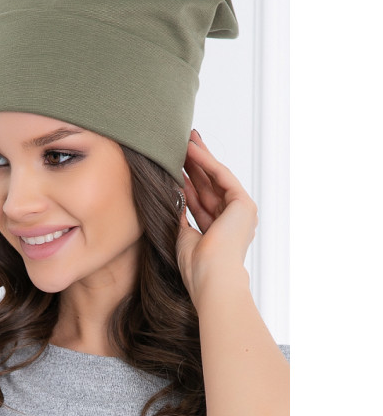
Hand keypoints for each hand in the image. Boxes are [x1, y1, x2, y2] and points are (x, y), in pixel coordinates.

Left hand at [176, 130, 257, 305]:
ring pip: (215, 178)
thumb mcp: (182, 235)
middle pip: (209, 186)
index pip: (201, 201)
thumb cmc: (195, 265)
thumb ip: (180, 215)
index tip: (175, 166)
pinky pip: (221, 176)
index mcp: (219, 231)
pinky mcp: (243, 203)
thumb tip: (171, 195)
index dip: (188, 182)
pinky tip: (192, 149)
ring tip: (185, 139)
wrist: (212, 276)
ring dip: (200, 158)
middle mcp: (232, 220)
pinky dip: (206, 162)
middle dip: (195, 165)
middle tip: (182, 144)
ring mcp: (240, 211)